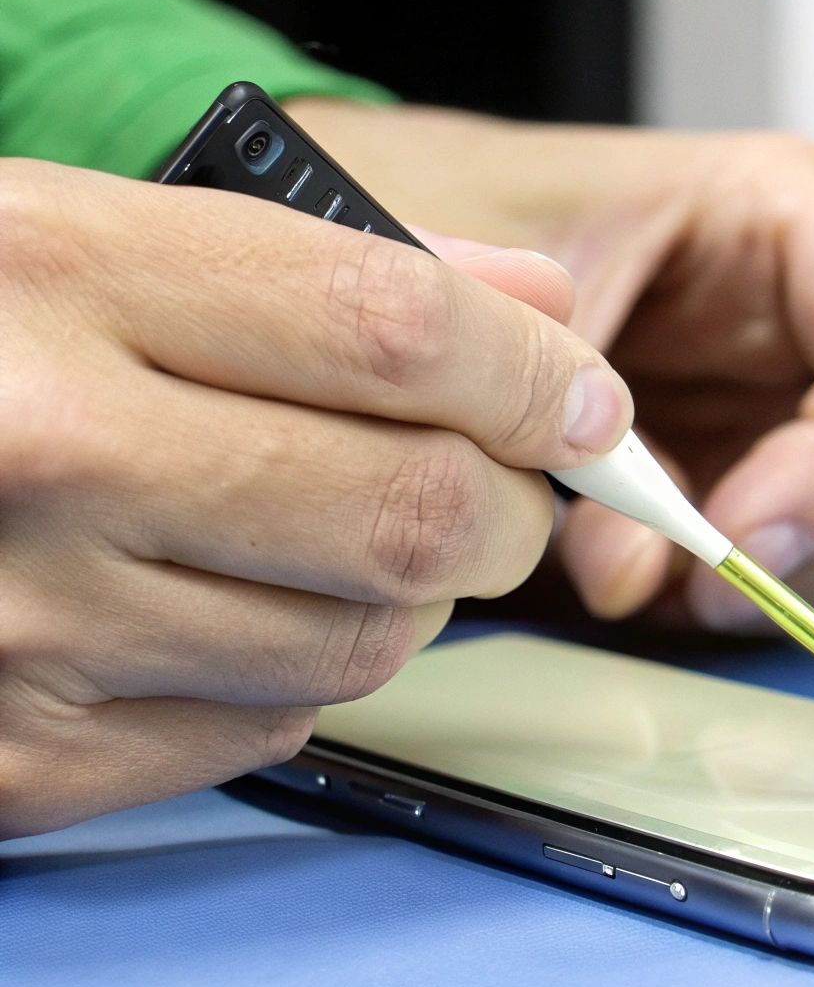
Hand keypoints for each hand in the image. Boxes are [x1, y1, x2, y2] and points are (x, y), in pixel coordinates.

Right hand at [0, 159, 631, 836]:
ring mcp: (21, 622)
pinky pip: (271, 728)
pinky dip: (304, 671)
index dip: (536, 372)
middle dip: (508, 508)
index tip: (584, 401)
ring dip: (413, 595)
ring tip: (355, 536)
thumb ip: (331, 264)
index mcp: (55, 273)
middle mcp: (40, 450)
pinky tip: (241, 607)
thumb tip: (535, 306)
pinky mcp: (16, 756)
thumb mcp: (87, 231)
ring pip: (364, 641)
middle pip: (413, 509)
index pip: (398, 327)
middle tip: (502, 489)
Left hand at [290, 101, 813, 628]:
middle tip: (729, 583)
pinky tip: (676, 589)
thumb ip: (569, 425)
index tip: (744, 541)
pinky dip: (781, 601)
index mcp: (796, 218)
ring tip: (686, 591)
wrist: (397, 274)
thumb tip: (640, 573)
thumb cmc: (453, 230)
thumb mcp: (491, 289)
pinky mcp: (791, 477)